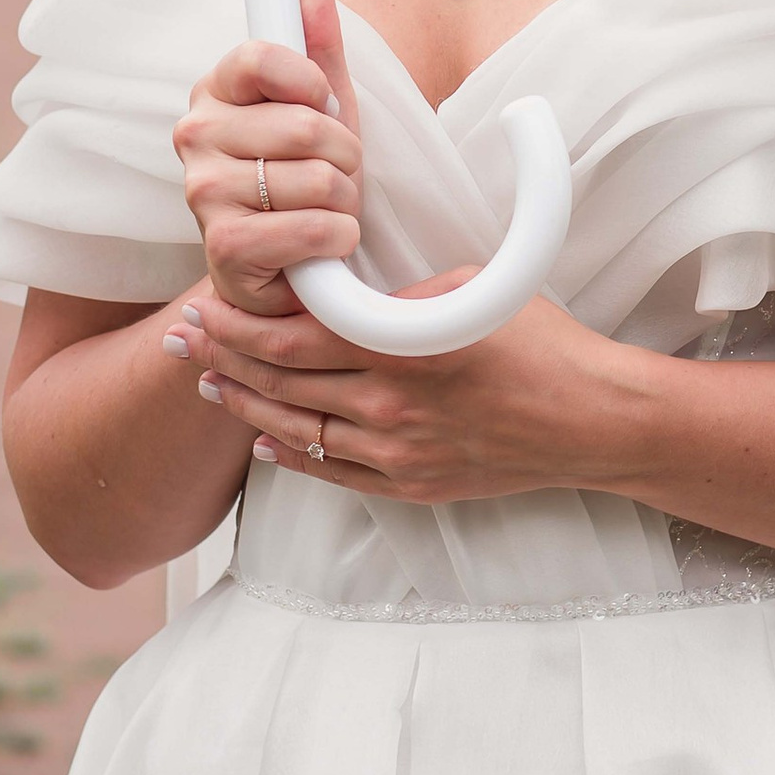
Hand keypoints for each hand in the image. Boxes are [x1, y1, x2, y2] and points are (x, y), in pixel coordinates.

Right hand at [172, 0, 362, 312]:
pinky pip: (310, 227)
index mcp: (215, 91)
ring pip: (316, 178)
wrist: (291, 264)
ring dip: (345, 200)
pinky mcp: (221, 246)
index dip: (310, 81)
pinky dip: (336, 238)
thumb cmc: (302, 178)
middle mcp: (195, 136)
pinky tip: (324, 245)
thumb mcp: (321, 103)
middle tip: (335, 173)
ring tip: (326, 210)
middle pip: (305, 125)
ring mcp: (202, 192)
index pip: (261, 55)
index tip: (323, 102)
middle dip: (345, 155)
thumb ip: (316, 37)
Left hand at [172, 281, 640, 504]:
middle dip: (223, 357)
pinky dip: (288, 452)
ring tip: (206, 382)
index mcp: (402, 346)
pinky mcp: (411, 484)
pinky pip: (332, 470)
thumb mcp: (471, 289)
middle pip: (280, 381)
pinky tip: (259, 435)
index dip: (238, 323)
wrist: (592, 419)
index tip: (204, 304)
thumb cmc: (541, 341)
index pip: (292, 336)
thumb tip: (342, 297)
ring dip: (243, 404)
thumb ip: (399, 296)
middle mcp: (390, 403)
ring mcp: (398, 452)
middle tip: (182, 338)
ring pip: (296, 429)